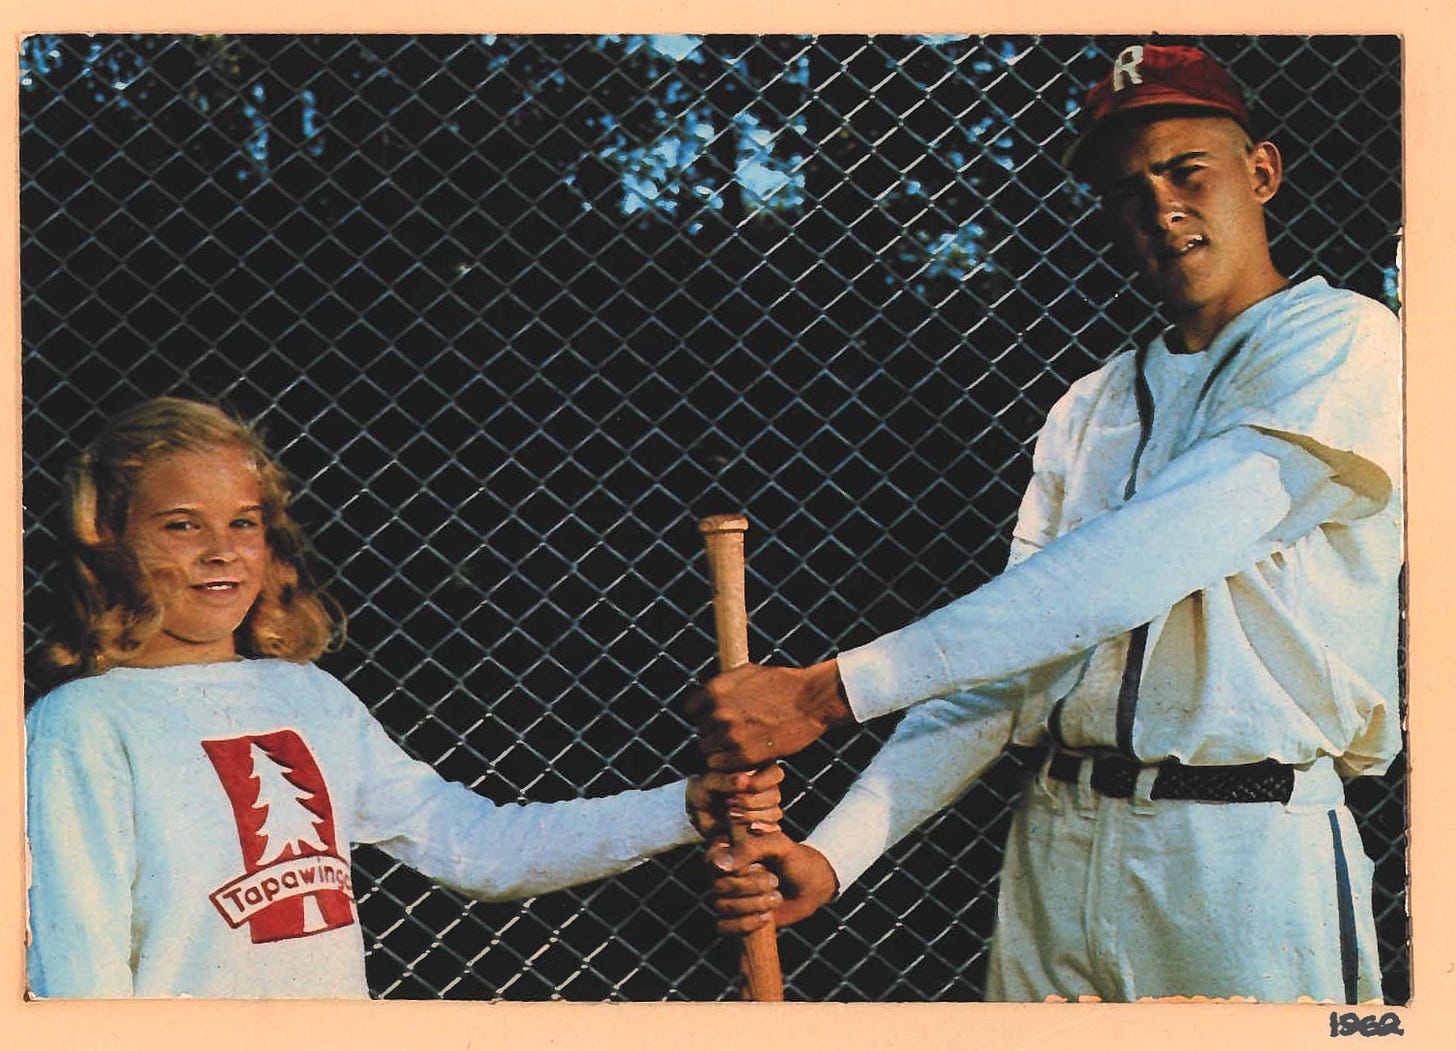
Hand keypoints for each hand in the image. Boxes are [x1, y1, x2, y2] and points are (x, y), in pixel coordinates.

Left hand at [685, 659, 853, 769]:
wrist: (809, 701)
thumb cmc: (781, 684)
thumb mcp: (746, 672)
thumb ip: (722, 685)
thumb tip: (704, 696)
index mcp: (715, 690)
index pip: (691, 709)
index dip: (704, 714)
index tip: (717, 718)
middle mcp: (718, 712)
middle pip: (701, 732)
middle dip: (714, 733)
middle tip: (735, 734)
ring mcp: (730, 735)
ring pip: (708, 751)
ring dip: (721, 751)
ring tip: (740, 746)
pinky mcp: (744, 755)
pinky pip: (720, 765)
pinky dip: (729, 764)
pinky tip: (744, 756)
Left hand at [685, 765, 784, 839]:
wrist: (699, 813)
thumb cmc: (704, 791)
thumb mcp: (709, 782)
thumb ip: (725, 780)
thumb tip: (743, 780)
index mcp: (758, 770)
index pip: (775, 774)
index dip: (757, 783)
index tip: (737, 789)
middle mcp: (766, 788)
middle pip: (775, 795)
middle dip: (752, 802)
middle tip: (730, 803)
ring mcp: (767, 808)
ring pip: (774, 813)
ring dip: (752, 816)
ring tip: (730, 815)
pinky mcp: (763, 826)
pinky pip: (769, 829)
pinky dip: (754, 828)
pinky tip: (740, 826)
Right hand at [704, 832, 837, 933]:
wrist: (812, 886)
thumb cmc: (795, 860)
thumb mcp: (779, 845)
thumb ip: (750, 848)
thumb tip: (719, 866)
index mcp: (728, 849)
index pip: (711, 860)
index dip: (734, 868)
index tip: (760, 866)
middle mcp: (722, 873)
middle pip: (718, 886)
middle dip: (750, 887)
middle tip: (775, 882)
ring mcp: (727, 897)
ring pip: (721, 907)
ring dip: (752, 905)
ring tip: (776, 898)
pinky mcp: (734, 919)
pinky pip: (722, 927)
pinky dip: (744, 925)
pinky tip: (766, 918)